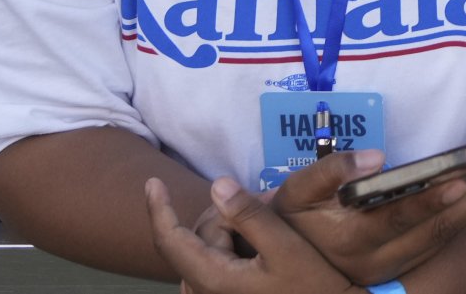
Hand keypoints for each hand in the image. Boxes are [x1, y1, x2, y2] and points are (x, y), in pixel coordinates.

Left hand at [147, 177, 353, 293]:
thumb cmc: (312, 284)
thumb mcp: (286, 246)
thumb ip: (251, 216)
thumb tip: (216, 185)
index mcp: (212, 278)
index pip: (170, 239)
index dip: (158, 209)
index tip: (153, 181)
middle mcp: (203, 290)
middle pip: (197, 237)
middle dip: (226, 214)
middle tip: (271, 201)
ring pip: (206, 247)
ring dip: (231, 228)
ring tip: (271, 224)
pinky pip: (214, 260)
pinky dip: (231, 242)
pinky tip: (258, 243)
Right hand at [271, 148, 465, 288]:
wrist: (280, 259)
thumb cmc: (290, 217)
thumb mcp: (296, 191)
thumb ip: (331, 171)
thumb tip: (376, 156)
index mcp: (351, 240)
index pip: (399, 219)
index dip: (431, 201)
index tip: (462, 180)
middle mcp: (375, 261)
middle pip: (434, 231)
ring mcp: (390, 268)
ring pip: (441, 240)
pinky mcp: (397, 267)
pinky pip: (437, 245)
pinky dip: (462, 220)